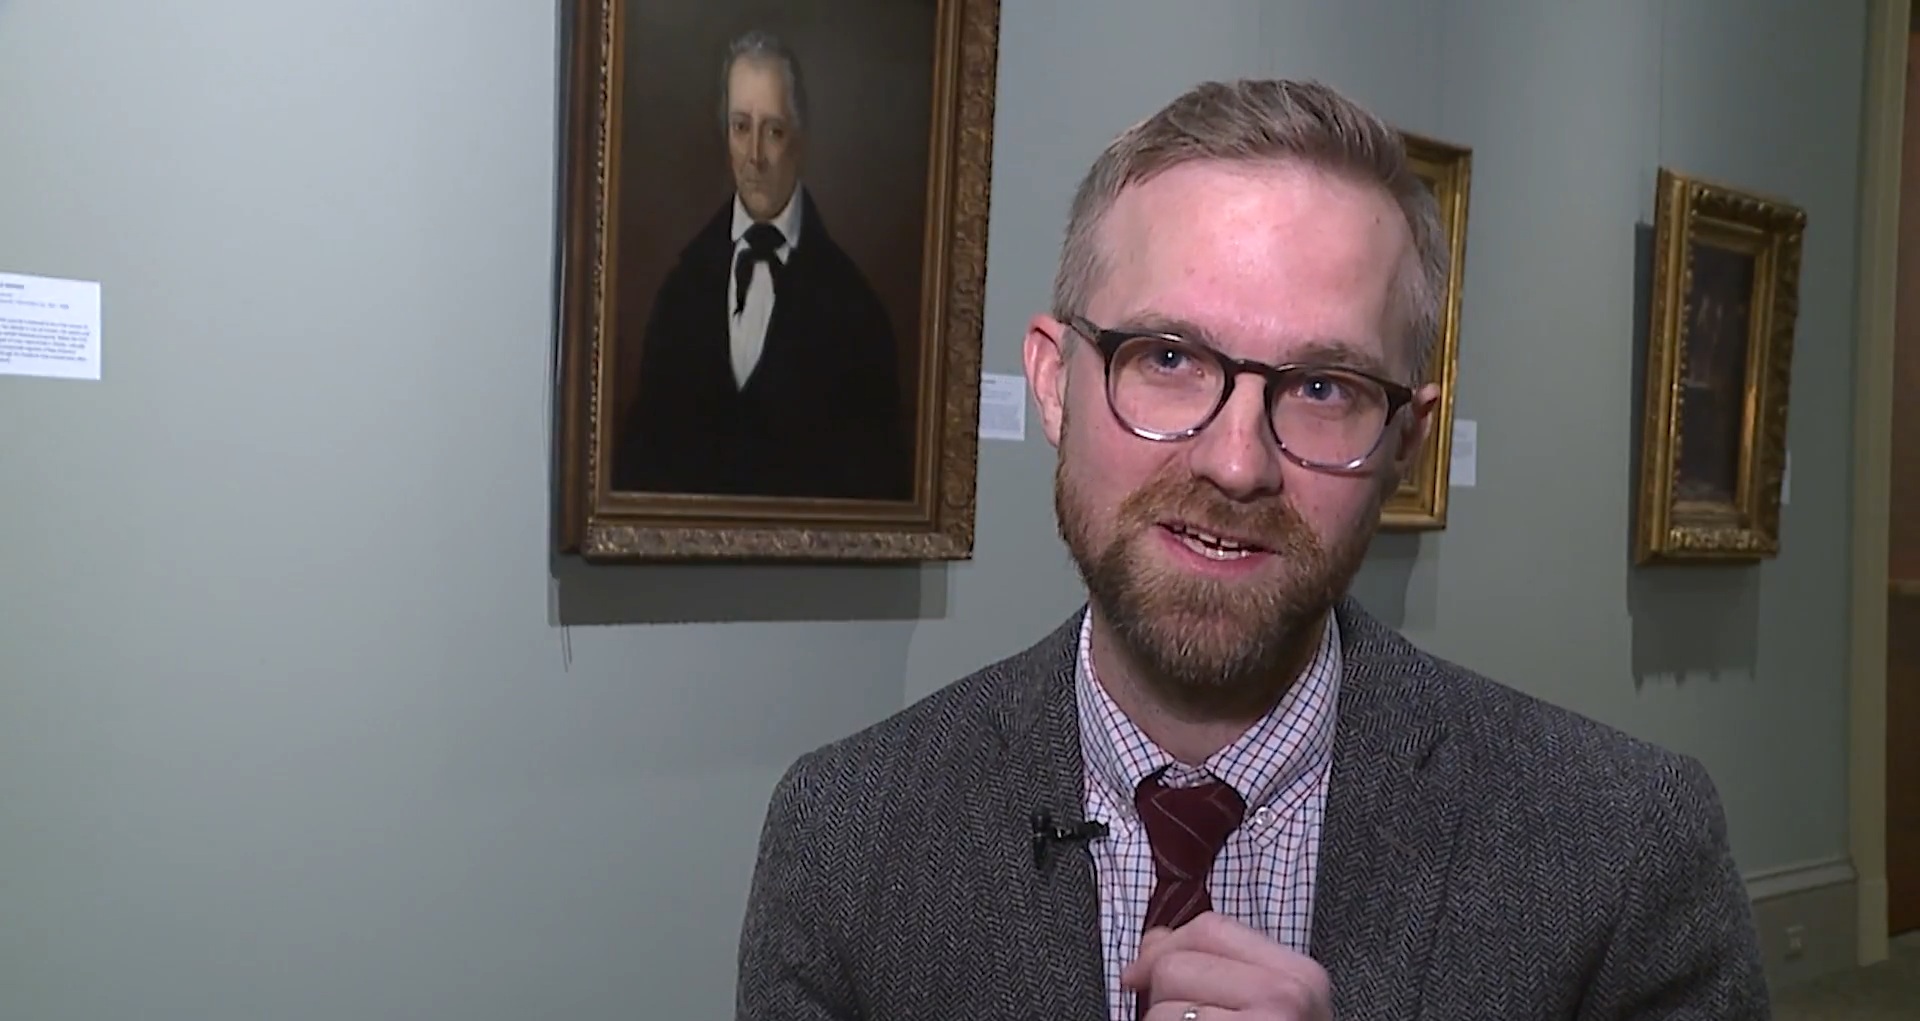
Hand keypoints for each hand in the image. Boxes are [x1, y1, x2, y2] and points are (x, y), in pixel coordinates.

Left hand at [1120, 912, 1331, 1019]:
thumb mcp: (1266, 1007)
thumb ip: (1215, 968)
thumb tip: (1152, 945)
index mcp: (1299, 976)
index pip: (1211, 929)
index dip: (1163, 947)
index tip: (1137, 975)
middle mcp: (1286, 998)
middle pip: (1175, 967)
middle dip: (1161, 1001)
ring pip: (1160, 1011)